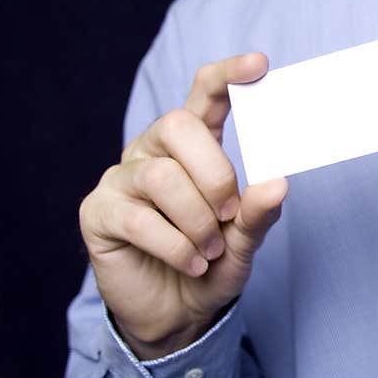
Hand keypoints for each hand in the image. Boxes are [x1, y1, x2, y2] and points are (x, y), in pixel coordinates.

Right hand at [79, 54, 288, 358]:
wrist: (177, 313)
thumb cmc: (213, 264)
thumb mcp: (245, 240)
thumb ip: (259, 212)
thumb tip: (278, 182)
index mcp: (193, 145)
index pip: (205, 93)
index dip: (228, 75)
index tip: (260, 64)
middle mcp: (153, 150)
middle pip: (179, 125)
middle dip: (215, 174)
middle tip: (229, 216)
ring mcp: (121, 179)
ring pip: (162, 176)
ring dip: (197, 221)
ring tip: (209, 250)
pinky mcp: (99, 213)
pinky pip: (139, 218)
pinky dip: (176, 247)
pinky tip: (190, 263)